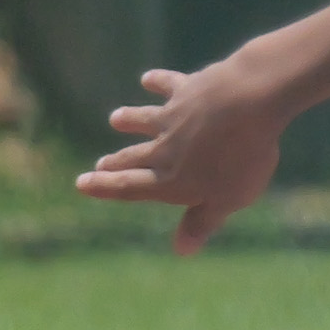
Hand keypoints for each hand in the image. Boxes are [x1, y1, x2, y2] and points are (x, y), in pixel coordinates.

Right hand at [76, 57, 288, 255]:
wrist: (247, 104)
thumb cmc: (241, 159)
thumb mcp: (226, 201)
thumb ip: (201, 222)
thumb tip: (180, 250)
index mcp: (172, 179)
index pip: (131, 187)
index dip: (105, 188)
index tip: (81, 184)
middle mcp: (165, 148)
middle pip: (136, 157)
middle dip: (116, 162)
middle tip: (100, 163)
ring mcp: (174, 116)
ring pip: (146, 119)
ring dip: (131, 119)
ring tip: (116, 118)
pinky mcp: (188, 89)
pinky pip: (169, 86)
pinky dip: (157, 82)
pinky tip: (148, 79)